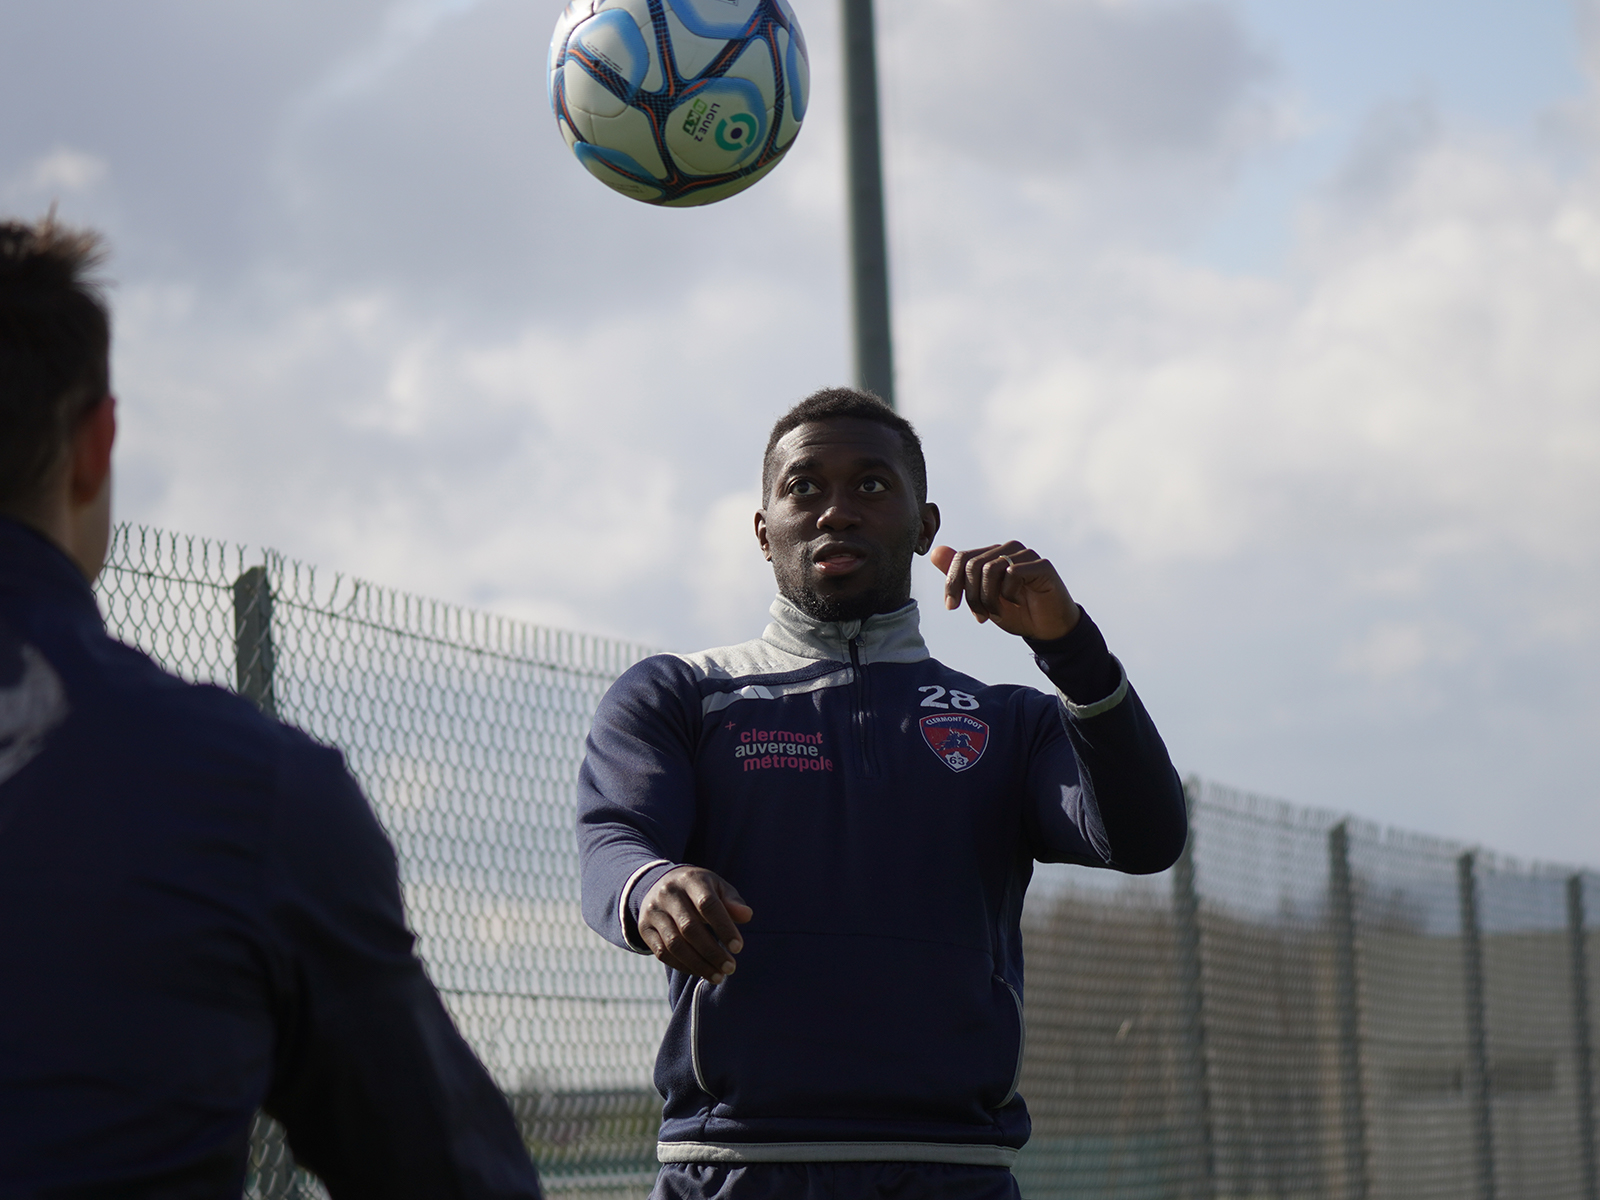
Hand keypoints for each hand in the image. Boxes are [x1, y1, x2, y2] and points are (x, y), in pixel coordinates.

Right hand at [637, 866, 753, 983]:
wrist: (659, 884)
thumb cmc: (699, 889)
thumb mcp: (716, 887)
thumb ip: (732, 901)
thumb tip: (747, 915)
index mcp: (690, 880)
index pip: (707, 904)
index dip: (724, 927)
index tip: (738, 948)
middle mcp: (668, 894)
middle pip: (689, 928)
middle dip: (712, 952)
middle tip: (730, 968)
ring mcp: (654, 912)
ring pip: (675, 944)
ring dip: (698, 964)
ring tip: (718, 976)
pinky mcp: (645, 929)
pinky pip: (663, 953)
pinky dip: (683, 966)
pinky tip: (700, 972)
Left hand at [930, 541, 1080, 640]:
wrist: (1047, 628)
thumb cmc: (1015, 612)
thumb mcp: (981, 598)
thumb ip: (960, 576)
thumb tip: (935, 551)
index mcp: (992, 555)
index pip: (961, 558)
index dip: (952, 583)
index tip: (951, 606)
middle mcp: (1007, 549)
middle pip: (972, 565)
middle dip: (971, 596)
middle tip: (980, 617)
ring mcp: (1026, 554)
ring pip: (990, 569)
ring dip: (988, 599)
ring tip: (997, 613)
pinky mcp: (1041, 564)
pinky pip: (1013, 574)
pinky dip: (1009, 595)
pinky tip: (1018, 603)